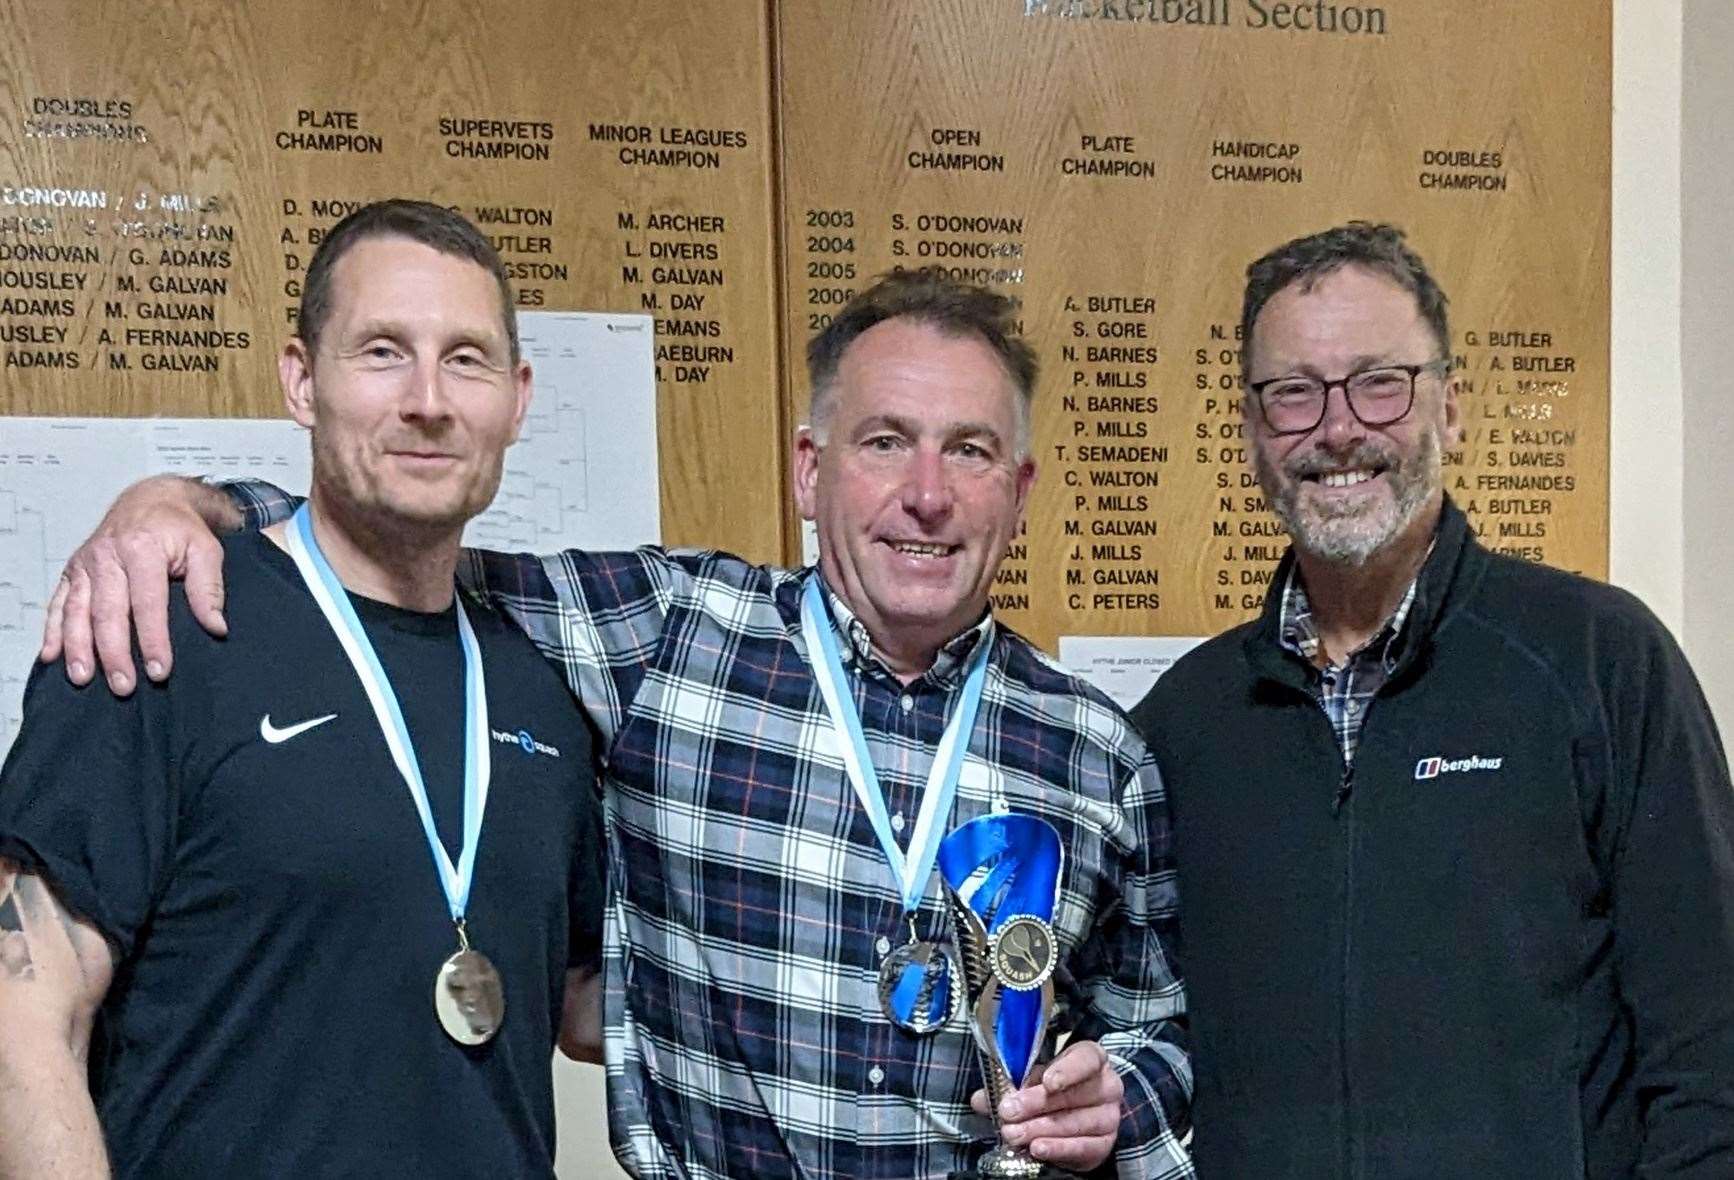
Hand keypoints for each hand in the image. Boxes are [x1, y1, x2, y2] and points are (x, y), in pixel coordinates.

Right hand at [39, 475, 236, 694]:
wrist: (151, 499)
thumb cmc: (180, 528)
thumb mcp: (206, 550)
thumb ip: (210, 588)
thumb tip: (216, 626)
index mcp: (141, 549)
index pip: (147, 604)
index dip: (153, 640)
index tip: (160, 671)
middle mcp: (107, 556)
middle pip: (107, 613)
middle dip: (114, 653)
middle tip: (124, 686)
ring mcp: (85, 563)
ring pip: (76, 611)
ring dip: (78, 648)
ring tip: (84, 678)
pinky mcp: (72, 570)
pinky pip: (58, 603)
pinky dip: (53, 630)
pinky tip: (52, 656)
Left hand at [972, 1040, 1123, 1172]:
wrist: (1075, 1122)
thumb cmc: (1051, 1092)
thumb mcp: (1031, 1081)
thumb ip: (1008, 1086)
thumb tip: (980, 1099)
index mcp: (1091, 1059)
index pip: (1087, 1058)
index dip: (1068, 1070)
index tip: (1047, 1081)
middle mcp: (1107, 1086)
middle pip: (1075, 1094)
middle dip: (1037, 1104)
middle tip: (1009, 1112)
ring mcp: (1109, 1116)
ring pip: (1076, 1122)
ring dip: (1041, 1129)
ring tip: (1014, 1134)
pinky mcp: (1104, 1144)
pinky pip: (1083, 1148)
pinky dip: (1058, 1149)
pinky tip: (1037, 1148)